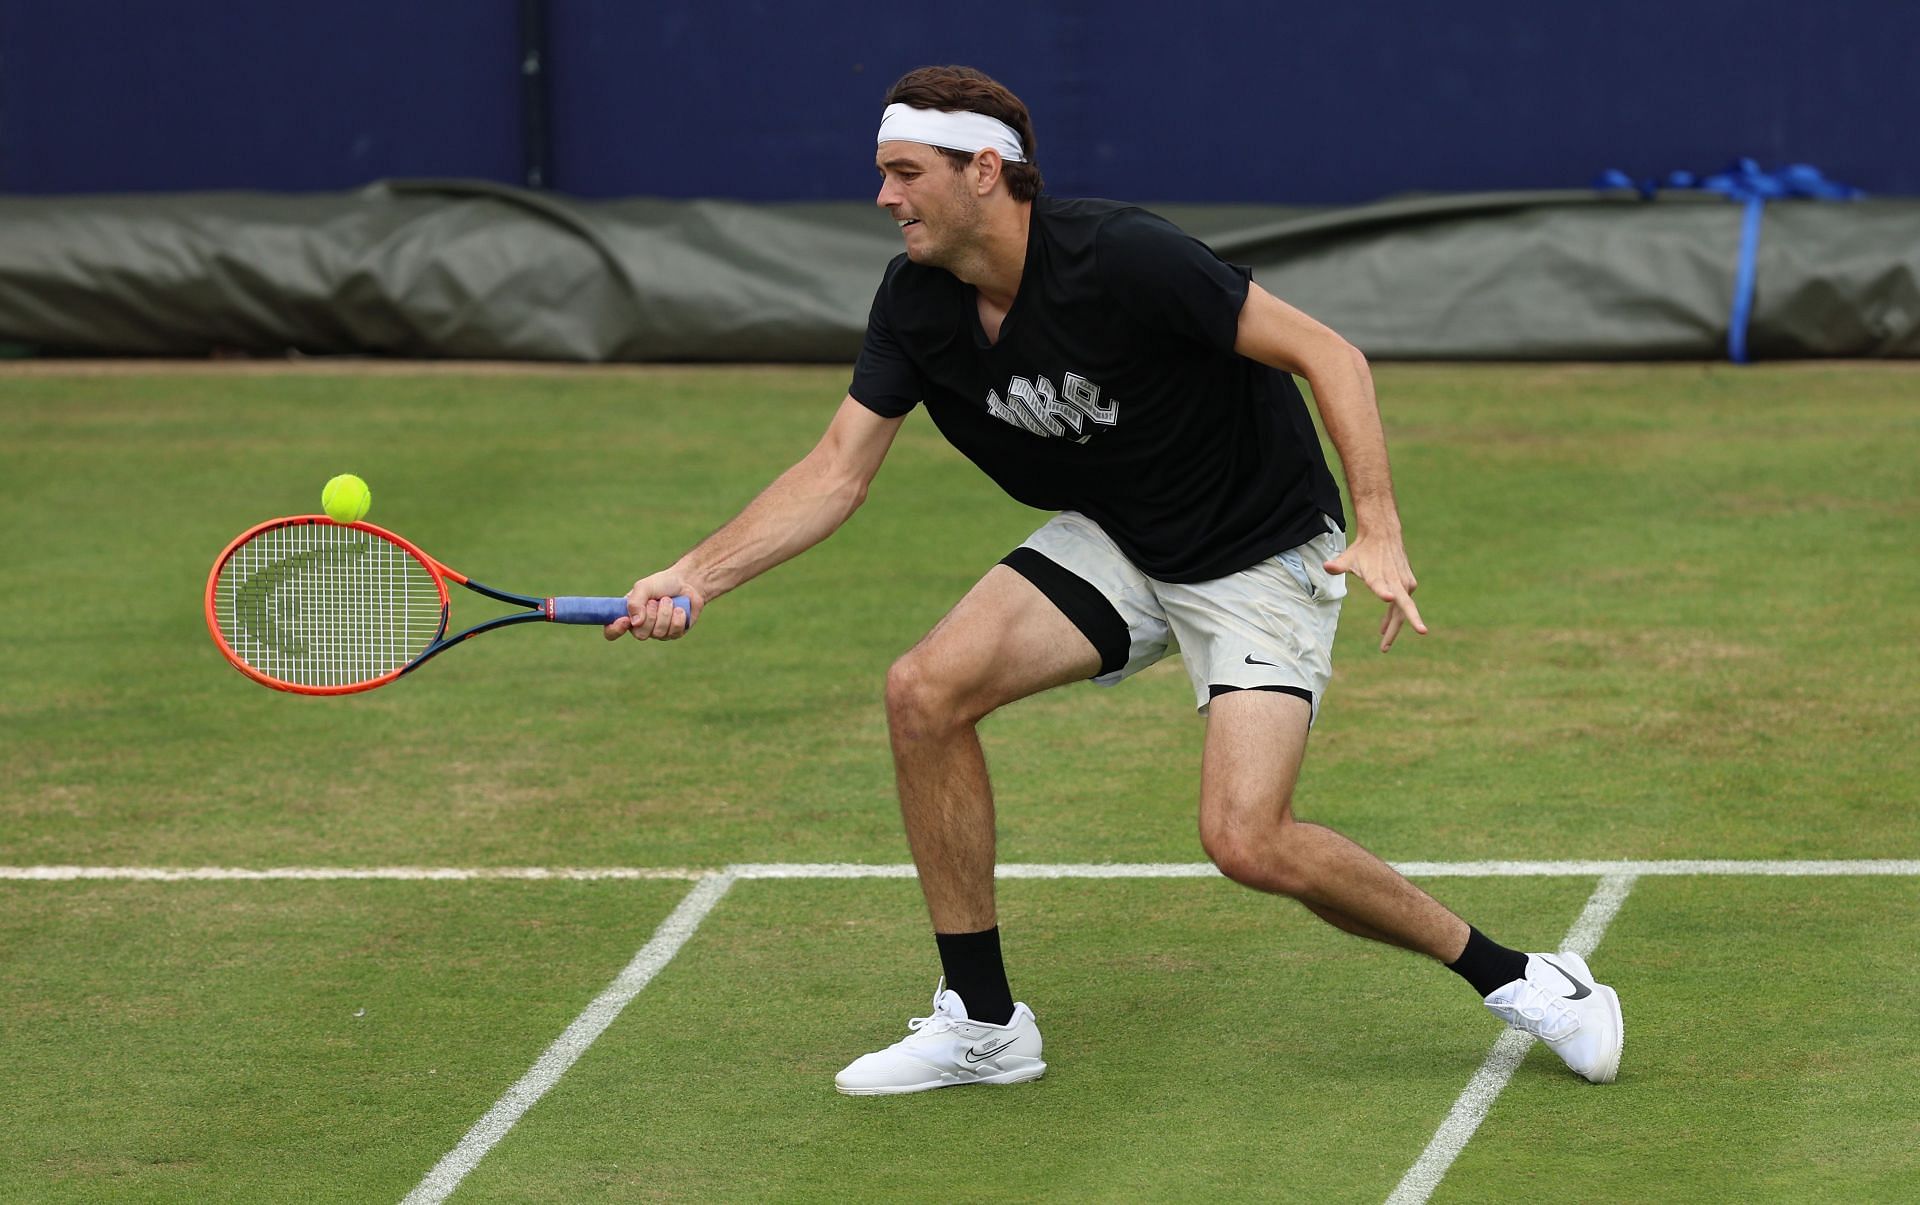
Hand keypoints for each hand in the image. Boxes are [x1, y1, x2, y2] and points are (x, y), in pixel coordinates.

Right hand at [603, 571, 700, 641]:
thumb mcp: (644, 587)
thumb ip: (635, 602)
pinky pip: (674, 632)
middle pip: (640, 634)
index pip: (612, 632)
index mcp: (628, 616)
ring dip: (665, 612)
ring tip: (668, 600)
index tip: (625, 620)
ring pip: (659, 633)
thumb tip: (635, 623)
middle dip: (650, 616)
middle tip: (655, 601)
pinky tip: (679, 608)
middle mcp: (642, 627)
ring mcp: (659, 633)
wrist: (686, 582)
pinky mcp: (675, 633)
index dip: (615, 630)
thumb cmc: (661, 584)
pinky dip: (677, 616)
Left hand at [1324, 531, 1426, 651]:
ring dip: (1392, 627)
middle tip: (1401, 640)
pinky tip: (1383, 628)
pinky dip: (1393, 616)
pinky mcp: (1408, 583)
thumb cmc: (1364, 549)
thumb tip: (1326, 566)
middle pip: (1402, 607)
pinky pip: (1402, 604)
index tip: (1387, 598)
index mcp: (1380, 576)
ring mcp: (1405, 583)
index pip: (1380, 586)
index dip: (1383, 592)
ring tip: (1383, 646)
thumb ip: (1339, 565)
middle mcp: (1396, 581)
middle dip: (1400, 625)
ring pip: (1402, 610)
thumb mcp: (1348, 557)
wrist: (1383, 534)